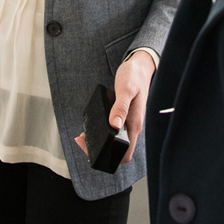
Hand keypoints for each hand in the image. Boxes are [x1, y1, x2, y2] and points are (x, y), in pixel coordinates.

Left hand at [74, 50, 155, 164]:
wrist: (140, 67)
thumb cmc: (134, 76)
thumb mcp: (126, 89)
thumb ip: (121, 107)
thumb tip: (115, 125)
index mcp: (135, 124)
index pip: (125, 153)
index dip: (109, 157)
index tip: (92, 147)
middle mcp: (132, 127)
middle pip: (118, 151)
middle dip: (99, 150)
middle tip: (82, 140)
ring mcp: (128, 122)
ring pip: (115, 141)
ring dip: (99, 142)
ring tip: (84, 135)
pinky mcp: (124, 117)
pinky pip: (113, 131)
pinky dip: (102, 132)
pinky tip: (92, 126)